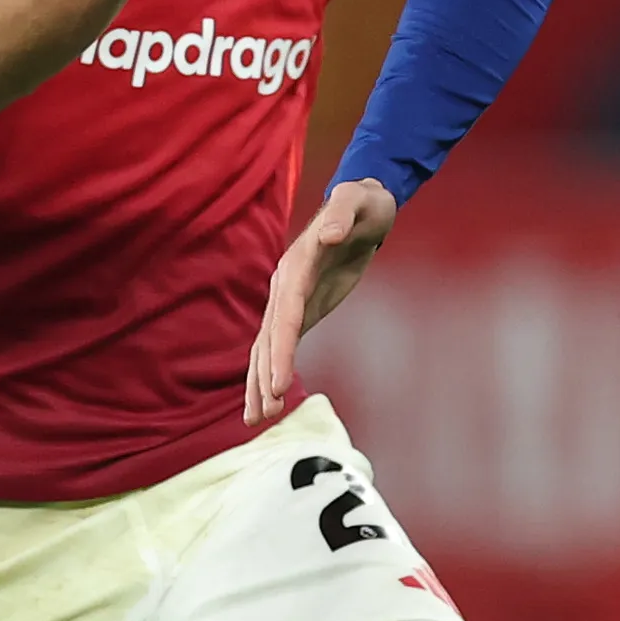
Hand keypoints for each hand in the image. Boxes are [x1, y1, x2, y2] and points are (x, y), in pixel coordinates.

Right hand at [246, 176, 400, 422]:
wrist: (363, 206)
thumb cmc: (363, 203)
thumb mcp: (358, 200)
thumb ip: (342, 213)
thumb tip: (329, 235)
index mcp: (296, 265)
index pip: (284, 315)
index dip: (279, 350)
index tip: (276, 383)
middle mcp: (285, 285)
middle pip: (268, 338)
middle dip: (263, 377)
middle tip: (263, 414)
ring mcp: (290, 298)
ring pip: (267, 346)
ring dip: (259, 382)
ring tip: (255, 419)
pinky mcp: (303, 308)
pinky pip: (282, 344)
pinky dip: (272, 372)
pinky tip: (268, 399)